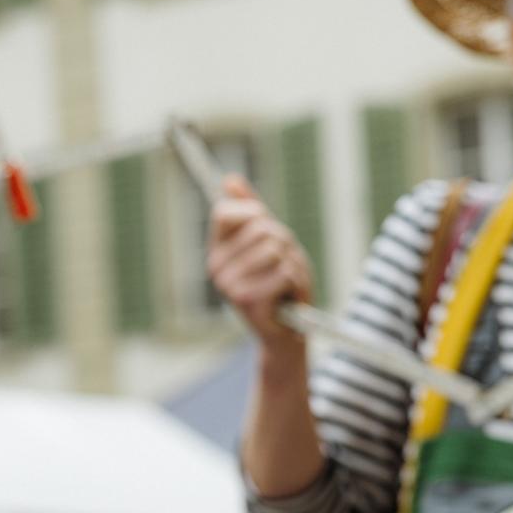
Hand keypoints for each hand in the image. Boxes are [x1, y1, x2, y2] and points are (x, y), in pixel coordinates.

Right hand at [207, 175, 312, 356]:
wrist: (287, 334)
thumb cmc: (279, 284)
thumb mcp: (267, 241)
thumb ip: (249, 210)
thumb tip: (229, 178)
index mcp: (216, 250)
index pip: (225, 211)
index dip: (254, 215)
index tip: (264, 234)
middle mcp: (215, 267)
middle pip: (261, 227)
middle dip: (284, 245)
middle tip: (280, 269)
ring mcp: (229, 284)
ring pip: (275, 249)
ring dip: (293, 266)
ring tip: (286, 285)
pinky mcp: (247, 300)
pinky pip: (285, 272)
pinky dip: (297, 283)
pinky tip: (287, 299)